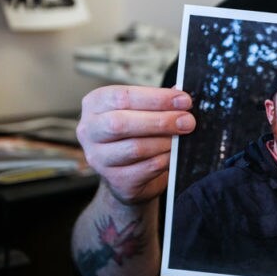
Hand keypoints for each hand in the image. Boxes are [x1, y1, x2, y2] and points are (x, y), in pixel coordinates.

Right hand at [76, 85, 195, 204]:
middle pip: (122, 123)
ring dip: (165, 142)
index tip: (184, 100)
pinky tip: (174, 155)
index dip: (156, 98)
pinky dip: (165, 160)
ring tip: (182, 138)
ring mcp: (99, 159)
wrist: (129, 174)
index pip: (122, 97)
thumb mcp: (141, 111)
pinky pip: (145, 169)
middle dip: (160, 121)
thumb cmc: (135, 133)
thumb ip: (158, 101)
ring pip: (135, 148)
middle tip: (187, 121)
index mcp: (95, 104)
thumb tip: (180, 94)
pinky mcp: (115, 181)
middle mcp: (89, 131)